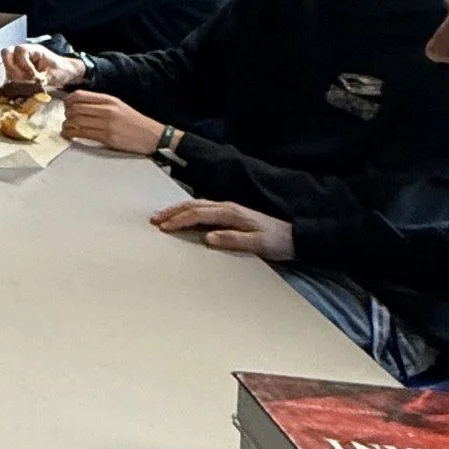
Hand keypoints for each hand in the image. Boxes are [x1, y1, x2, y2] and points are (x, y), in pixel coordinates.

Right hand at [0, 42, 85, 95]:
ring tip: (23, 87)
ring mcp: (18, 62)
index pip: (20, 51)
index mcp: (34, 50)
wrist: (65, 73)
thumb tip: (31, 84)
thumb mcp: (54, 74)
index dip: (24, 65)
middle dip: (12, 69)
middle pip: (6, 54)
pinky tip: (21, 91)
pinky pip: (8, 75)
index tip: (33, 77)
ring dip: (12, 77)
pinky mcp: (17, 72)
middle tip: (22, 81)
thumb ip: (41, 78)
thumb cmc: (61, 70)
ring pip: (6, 65)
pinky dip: (12, 83)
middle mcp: (23, 53)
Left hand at [62, 93, 164, 156]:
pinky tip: (70, 135)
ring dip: (67, 125)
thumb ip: (101, 104)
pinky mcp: (107, 137)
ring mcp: (106, 123)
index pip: (79, 95)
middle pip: (75, 108)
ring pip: (76, 120)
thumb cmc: (134, 122)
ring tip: (67, 128)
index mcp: (109, 99)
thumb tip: (79, 105)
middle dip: (66, 114)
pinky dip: (71, 134)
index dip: (67, 101)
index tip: (65, 106)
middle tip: (66, 119)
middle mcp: (107, 109)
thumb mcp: (118, 106)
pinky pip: (82, 133)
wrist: (152, 135)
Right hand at [151, 198, 295, 263]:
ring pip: (197, 204)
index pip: (198, 214)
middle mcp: (228, 207)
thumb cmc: (276, 242)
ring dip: (178, 209)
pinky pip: (203, 208)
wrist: (295, 237)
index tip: (163, 227)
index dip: (179, 220)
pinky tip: (183, 215)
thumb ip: (233, 240)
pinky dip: (188, 210)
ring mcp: (229, 208)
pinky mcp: (231, 213)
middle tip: (154, 219)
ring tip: (162, 216)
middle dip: (172, 211)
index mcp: (231, 213)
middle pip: (193, 205)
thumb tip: (208, 237)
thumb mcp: (257, 244)